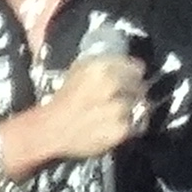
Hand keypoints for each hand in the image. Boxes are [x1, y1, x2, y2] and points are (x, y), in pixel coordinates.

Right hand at [18, 51, 148, 168]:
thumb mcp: (78, 71)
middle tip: (122, 97)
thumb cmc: (62, 101)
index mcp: (101, 67)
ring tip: (117, 112)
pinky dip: (131, 124)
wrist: (49, 131)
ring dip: (134, 108)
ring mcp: (119, 108)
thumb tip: (123, 61)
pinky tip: (116, 124)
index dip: (134, 73)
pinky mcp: (122, 129)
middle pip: (140, 85)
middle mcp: (112, 84)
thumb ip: (103, 64)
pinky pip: (138, 124)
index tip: (131, 78)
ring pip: (142, 104)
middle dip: (134, 90)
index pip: (136, 66)